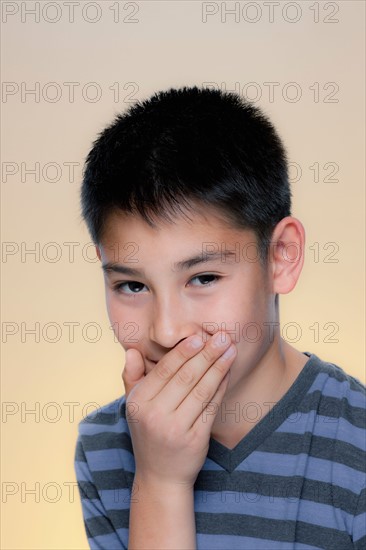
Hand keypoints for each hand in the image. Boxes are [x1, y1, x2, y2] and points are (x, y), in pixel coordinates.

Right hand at [122, 332, 235, 488]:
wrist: (160, 477)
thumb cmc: (148, 434)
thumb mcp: (133, 406)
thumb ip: (131, 377)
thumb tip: (133, 351)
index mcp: (139, 402)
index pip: (164, 370)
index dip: (184, 351)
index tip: (200, 336)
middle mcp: (155, 415)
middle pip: (186, 377)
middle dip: (207, 354)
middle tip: (223, 337)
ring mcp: (176, 428)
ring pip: (201, 390)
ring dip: (219, 367)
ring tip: (230, 350)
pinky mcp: (195, 439)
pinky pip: (211, 407)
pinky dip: (221, 387)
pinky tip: (228, 372)